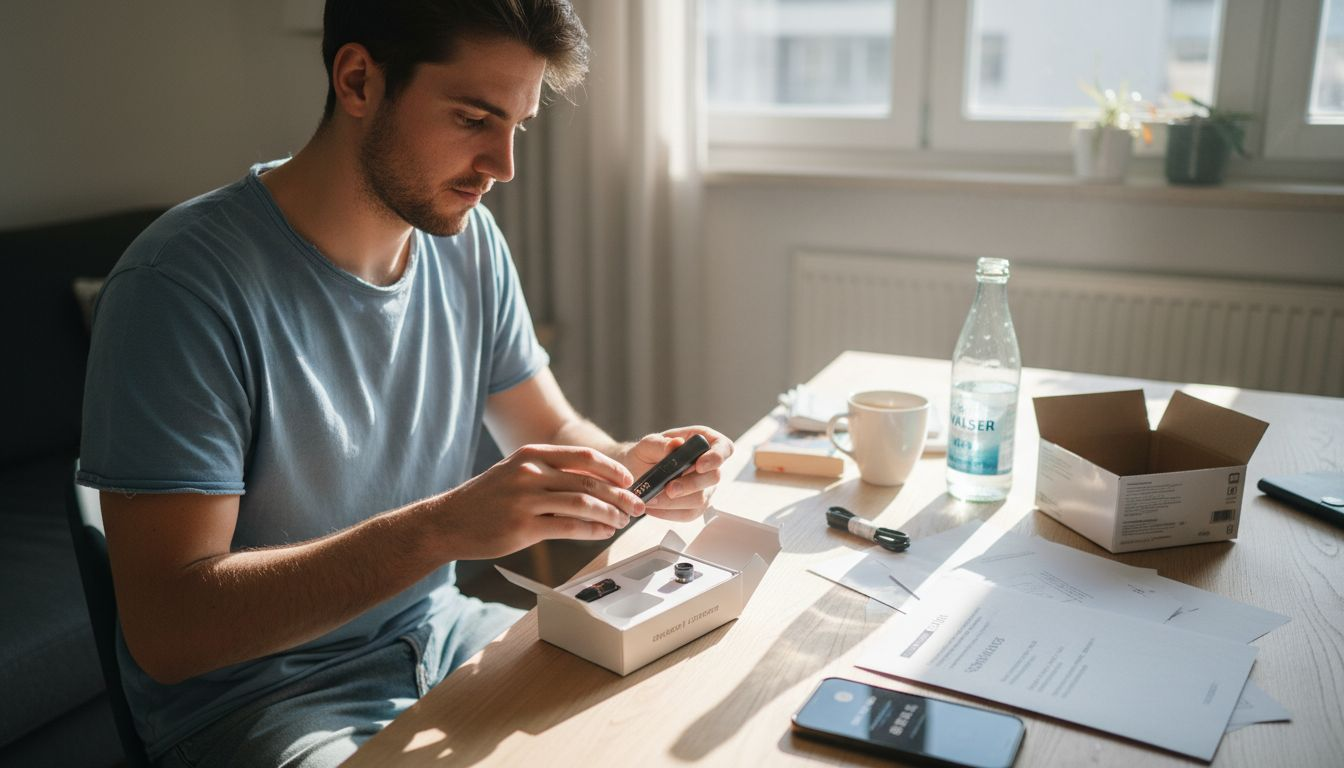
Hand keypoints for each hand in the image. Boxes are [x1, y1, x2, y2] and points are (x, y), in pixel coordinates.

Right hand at [434, 445, 645, 559]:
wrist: (448, 521)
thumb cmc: (486, 499)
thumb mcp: (515, 472)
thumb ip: (549, 472)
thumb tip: (592, 482)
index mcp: (532, 455)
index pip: (584, 457)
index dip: (612, 469)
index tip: (629, 480)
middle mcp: (531, 473)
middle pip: (590, 482)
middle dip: (620, 495)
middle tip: (637, 506)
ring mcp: (526, 500)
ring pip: (584, 504)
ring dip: (611, 514)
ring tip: (623, 521)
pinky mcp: (524, 527)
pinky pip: (569, 527)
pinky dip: (593, 530)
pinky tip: (604, 533)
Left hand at [620, 426, 733, 521]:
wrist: (635, 473)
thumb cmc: (646, 454)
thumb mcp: (647, 444)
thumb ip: (660, 444)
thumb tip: (675, 444)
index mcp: (703, 441)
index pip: (724, 447)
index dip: (716, 457)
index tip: (700, 465)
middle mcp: (709, 466)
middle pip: (714, 477)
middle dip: (691, 484)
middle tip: (669, 489)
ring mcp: (704, 488)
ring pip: (701, 499)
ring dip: (675, 502)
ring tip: (652, 499)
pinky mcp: (695, 507)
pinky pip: (688, 514)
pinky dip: (668, 512)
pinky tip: (653, 507)